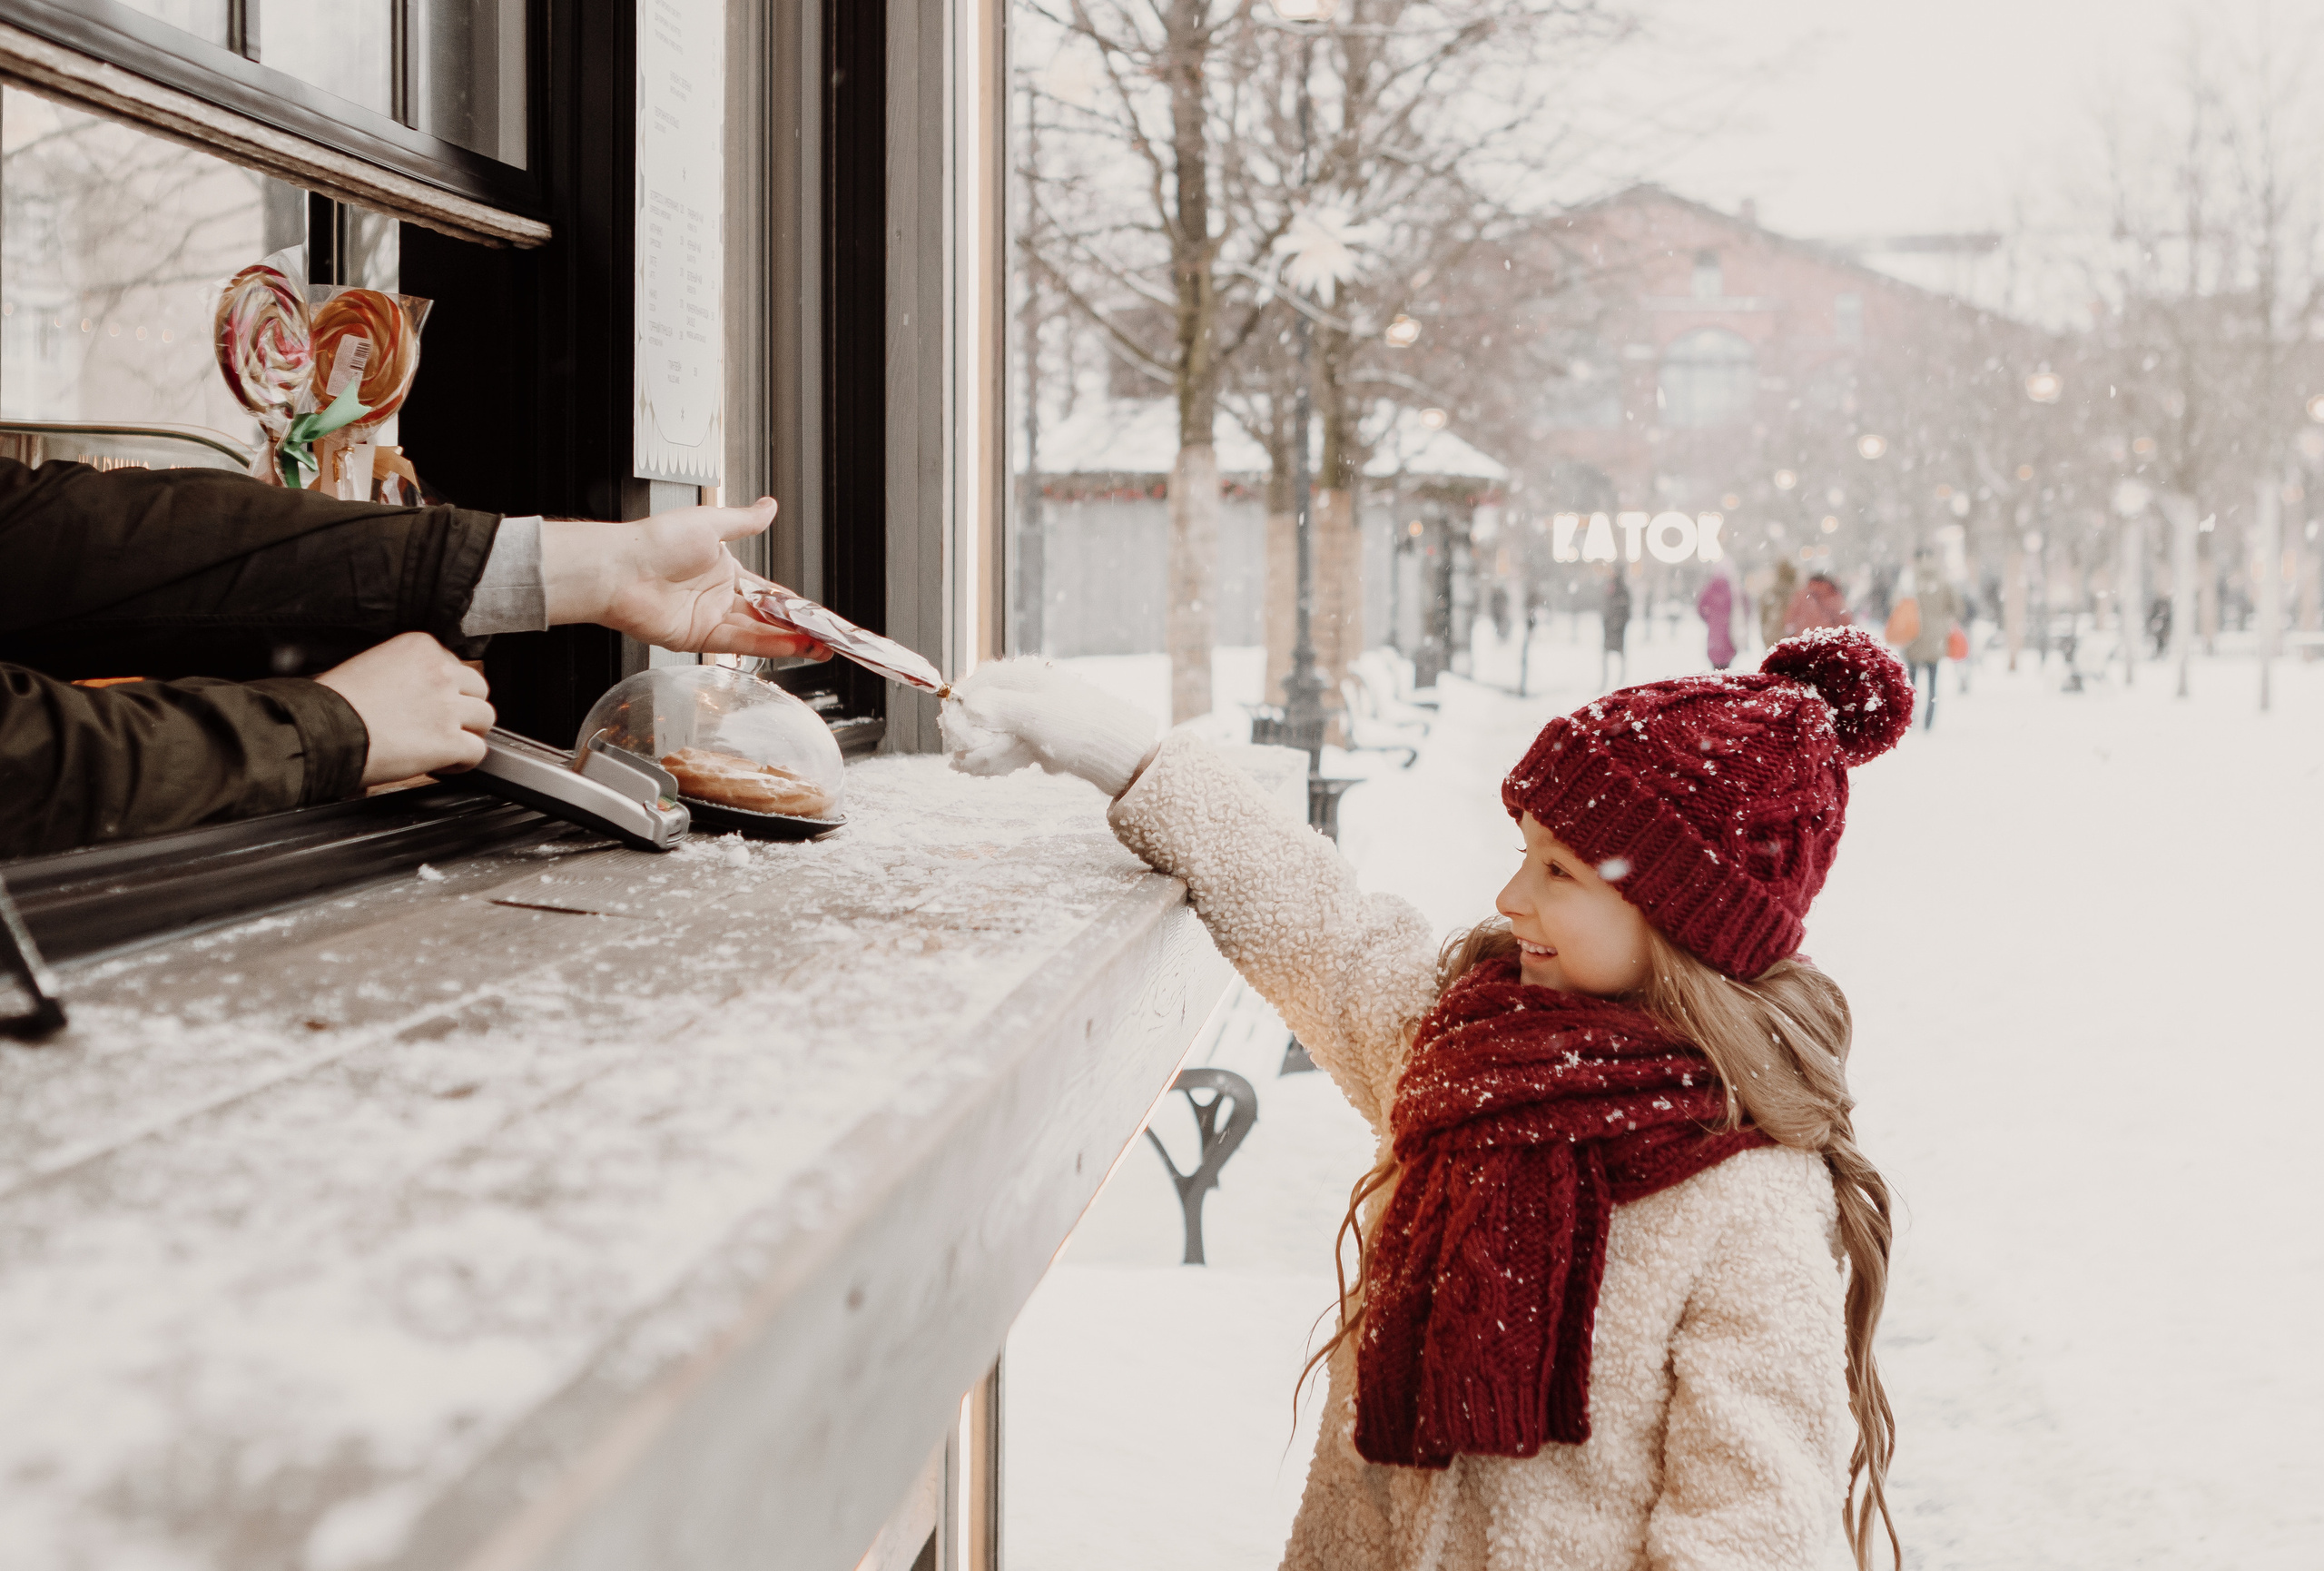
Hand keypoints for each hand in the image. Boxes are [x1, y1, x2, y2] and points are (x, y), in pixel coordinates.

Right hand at [315, 632, 494, 785]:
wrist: (321, 731)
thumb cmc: (333, 703)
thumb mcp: (370, 664)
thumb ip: (405, 670)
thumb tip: (417, 688)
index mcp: (420, 647)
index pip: (455, 665)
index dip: (445, 689)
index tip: (429, 704)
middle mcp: (439, 671)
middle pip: (477, 689)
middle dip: (463, 709)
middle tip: (440, 725)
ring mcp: (447, 706)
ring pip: (485, 718)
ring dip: (467, 733)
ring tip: (442, 744)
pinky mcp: (449, 740)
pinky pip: (478, 751)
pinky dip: (463, 761)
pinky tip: (442, 763)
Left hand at [540, 498, 832, 659]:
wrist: (619, 568)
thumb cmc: (653, 541)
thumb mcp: (709, 523)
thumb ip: (744, 521)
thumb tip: (769, 506)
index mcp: (723, 569)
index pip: (770, 591)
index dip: (796, 603)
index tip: (820, 613)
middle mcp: (719, 596)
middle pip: (769, 616)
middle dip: (801, 628)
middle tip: (830, 635)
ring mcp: (709, 619)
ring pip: (760, 633)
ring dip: (791, 641)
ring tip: (821, 646)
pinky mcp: (698, 638)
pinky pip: (740, 642)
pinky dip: (768, 645)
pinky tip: (791, 645)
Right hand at [942, 658, 1158, 797]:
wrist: (1119, 753)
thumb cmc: (1077, 728)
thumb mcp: (1033, 715)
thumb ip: (997, 707)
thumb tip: (967, 702)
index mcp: (1023, 677)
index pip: (977, 683)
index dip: (960, 707)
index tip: (955, 733)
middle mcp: (1027, 691)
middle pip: (983, 709)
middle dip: (973, 735)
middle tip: (969, 759)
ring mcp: (1035, 713)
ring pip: (997, 730)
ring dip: (988, 750)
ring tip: (991, 767)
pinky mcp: (1044, 734)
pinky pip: (1014, 743)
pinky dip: (1008, 756)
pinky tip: (1013, 767)